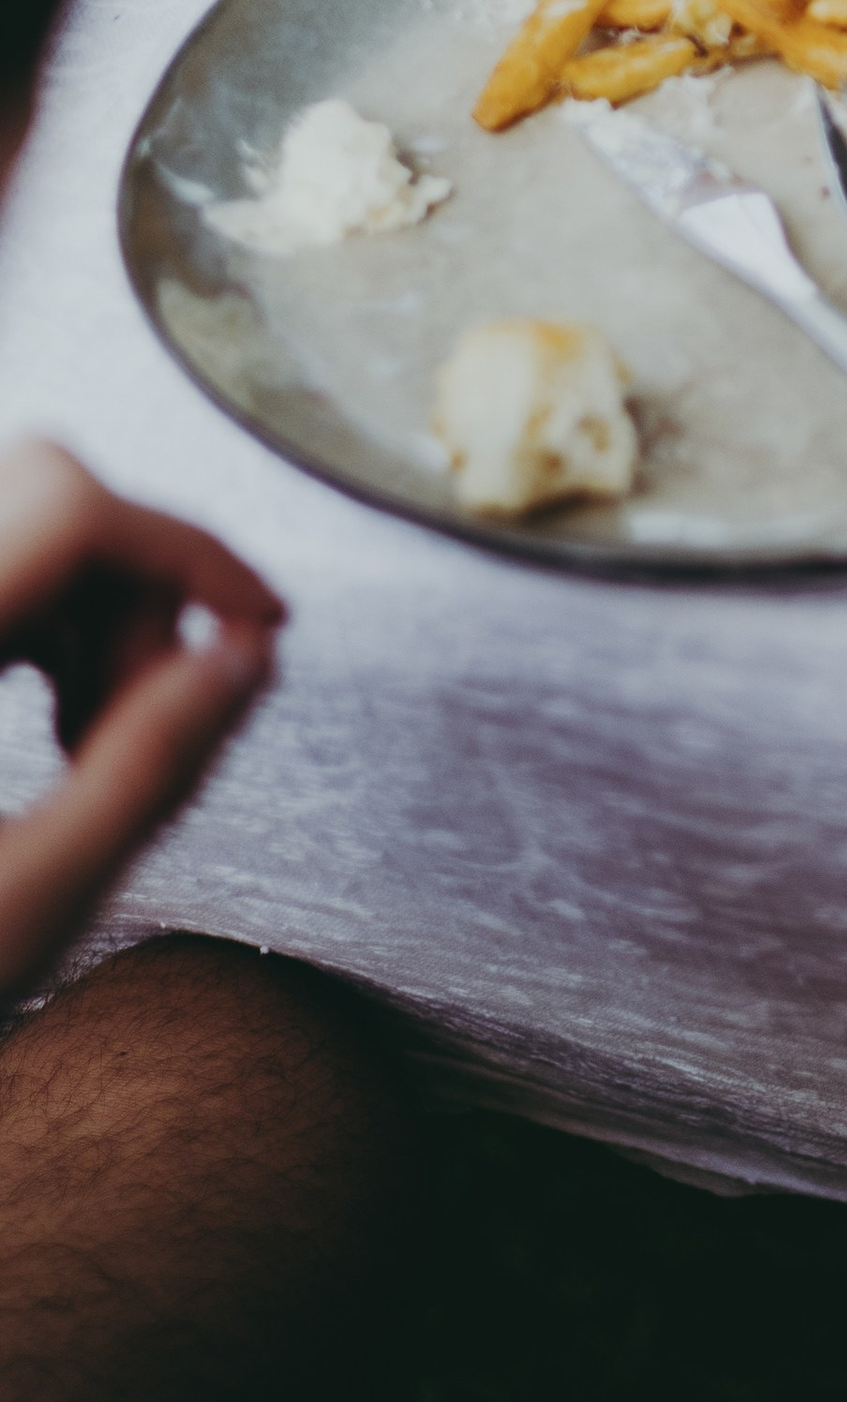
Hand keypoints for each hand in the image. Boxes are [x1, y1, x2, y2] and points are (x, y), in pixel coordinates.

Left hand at [0, 440, 280, 998]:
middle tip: (146, 726)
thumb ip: (148, 771)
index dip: (191, 550)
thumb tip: (243, 657)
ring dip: (96, 614)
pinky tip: (57, 724)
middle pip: (50, 499)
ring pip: (27, 521)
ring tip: (94, 748)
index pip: (71, 510)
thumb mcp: (28, 903)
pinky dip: (51, 624)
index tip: (263, 624)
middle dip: (137, 596)